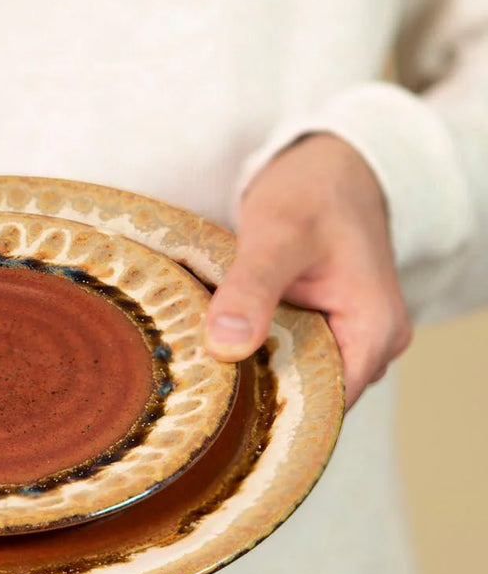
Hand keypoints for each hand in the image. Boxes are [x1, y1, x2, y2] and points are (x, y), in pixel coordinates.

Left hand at [204, 133, 411, 408]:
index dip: (273, 409)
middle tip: (198, 385)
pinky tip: (221, 342)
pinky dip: (257, 348)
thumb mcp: (277, 235)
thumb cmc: (311, 193)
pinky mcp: (326, 325)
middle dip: (258, 393)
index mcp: (375, 332)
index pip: (325, 404)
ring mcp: (350, 336)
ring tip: (204, 363)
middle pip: (310, 394)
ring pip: (296, 373)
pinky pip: (290, 352)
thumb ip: (252, 290)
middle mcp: (372, 344)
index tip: (216, 405)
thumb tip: (226, 346)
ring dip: (255, 369)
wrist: (327, 164)